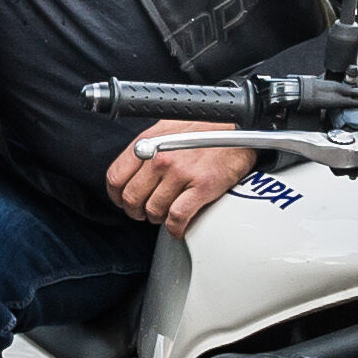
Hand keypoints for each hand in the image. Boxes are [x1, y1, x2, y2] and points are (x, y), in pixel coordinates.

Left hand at [109, 131, 253, 236]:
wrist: (242, 129)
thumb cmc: (207, 129)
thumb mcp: (167, 128)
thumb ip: (147, 148)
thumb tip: (132, 170)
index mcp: (149, 142)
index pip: (116, 177)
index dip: (118, 195)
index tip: (124, 201)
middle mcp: (161, 157)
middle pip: (132, 198)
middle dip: (136, 211)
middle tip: (145, 211)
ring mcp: (180, 172)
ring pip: (153, 210)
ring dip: (157, 218)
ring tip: (166, 214)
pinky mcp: (201, 187)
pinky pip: (177, 217)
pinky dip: (175, 228)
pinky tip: (178, 227)